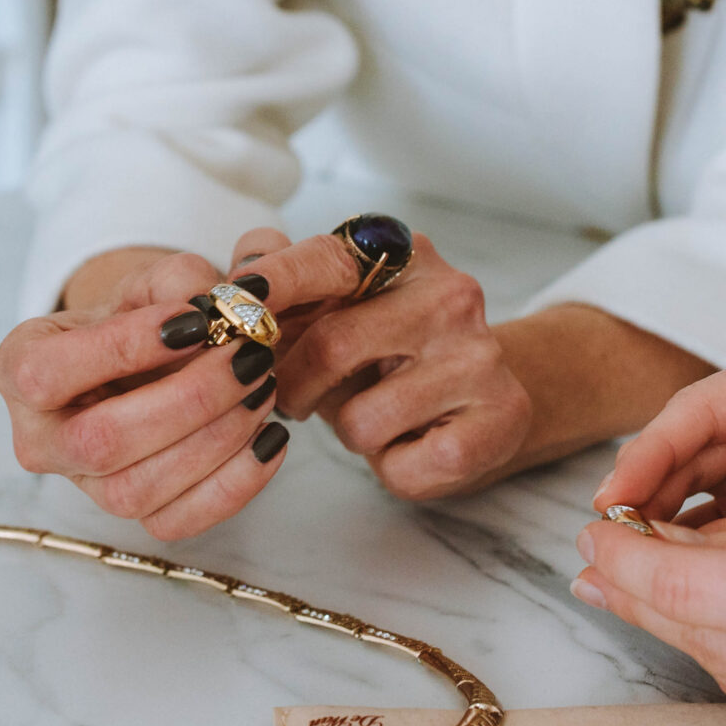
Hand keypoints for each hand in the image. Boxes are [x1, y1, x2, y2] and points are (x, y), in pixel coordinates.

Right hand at [0, 249, 292, 540]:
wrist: (148, 361)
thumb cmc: (141, 318)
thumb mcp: (151, 283)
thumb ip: (180, 283)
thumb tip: (223, 311)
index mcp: (18, 369)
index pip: (49, 374)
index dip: (124, 349)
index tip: (198, 322)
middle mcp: (39, 440)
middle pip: (100, 442)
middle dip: (188, 401)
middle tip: (249, 359)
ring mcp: (84, 487)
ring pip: (137, 489)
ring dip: (216, 440)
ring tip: (264, 389)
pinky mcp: (133, 516)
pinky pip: (178, 522)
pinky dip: (236, 484)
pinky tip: (270, 437)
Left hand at [234, 228, 532, 499]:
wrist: (486, 405)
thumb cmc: (394, 359)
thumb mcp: (338, 314)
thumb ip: (284, 287)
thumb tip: (231, 279)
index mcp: (405, 257)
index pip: (323, 260)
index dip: (267, 285)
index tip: (227, 306)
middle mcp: (450, 296)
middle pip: (330, 345)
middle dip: (292, 386)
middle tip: (286, 401)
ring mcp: (479, 359)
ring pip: (361, 420)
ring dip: (348, 433)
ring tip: (374, 418)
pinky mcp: (498, 420)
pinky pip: (401, 465)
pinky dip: (390, 468)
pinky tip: (410, 445)